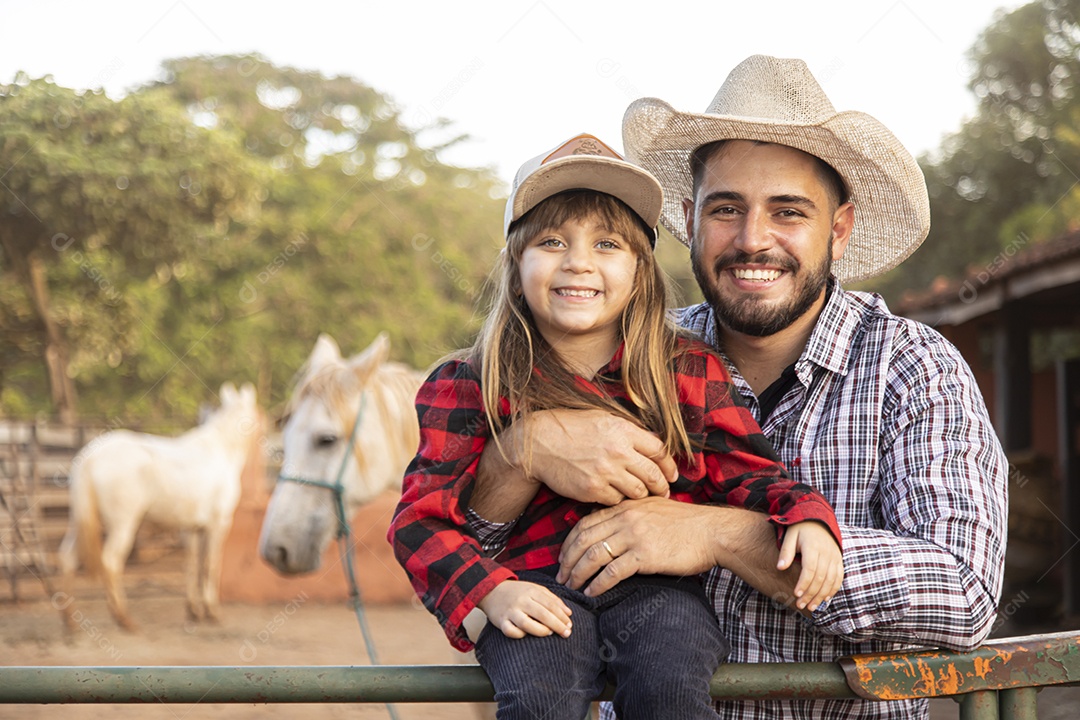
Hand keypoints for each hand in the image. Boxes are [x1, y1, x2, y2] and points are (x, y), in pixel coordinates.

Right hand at [476, 580, 573, 638]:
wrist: (491, 590)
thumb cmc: (517, 592)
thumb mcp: (535, 589)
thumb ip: (553, 599)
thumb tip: (568, 613)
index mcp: (531, 591)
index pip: (550, 604)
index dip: (562, 615)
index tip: (570, 625)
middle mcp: (521, 601)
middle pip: (542, 614)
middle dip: (557, 625)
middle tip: (566, 633)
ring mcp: (510, 611)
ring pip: (527, 624)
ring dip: (541, 630)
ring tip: (549, 633)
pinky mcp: (501, 621)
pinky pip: (511, 631)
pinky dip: (520, 635)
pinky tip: (527, 635)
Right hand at [521, 409, 677, 504]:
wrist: (539, 442)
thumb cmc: (571, 428)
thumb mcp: (603, 419)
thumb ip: (628, 432)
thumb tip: (652, 445)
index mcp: (623, 430)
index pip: (659, 450)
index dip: (669, 465)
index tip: (672, 474)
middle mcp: (618, 451)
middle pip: (653, 475)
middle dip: (662, 487)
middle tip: (664, 492)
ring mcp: (605, 472)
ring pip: (637, 491)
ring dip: (641, 495)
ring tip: (640, 495)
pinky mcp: (593, 489)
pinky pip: (616, 500)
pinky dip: (618, 500)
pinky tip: (615, 495)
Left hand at [556, 497, 735, 595]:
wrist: (711, 531)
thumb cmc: (686, 523)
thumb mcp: (654, 508)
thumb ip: (631, 513)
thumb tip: (610, 525)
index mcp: (626, 507)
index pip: (586, 522)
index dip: (570, 541)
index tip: (563, 556)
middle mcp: (625, 518)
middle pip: (584, 539)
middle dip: (567, 559)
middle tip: (561, 576)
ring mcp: (634, 536)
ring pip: (594, 555)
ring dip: (578, 574)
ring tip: (571, 587)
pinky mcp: (645, 555)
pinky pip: (613, 572)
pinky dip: (598, 584)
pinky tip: (592, 593)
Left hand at [777, 521, 843, 611]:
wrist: (819, 520)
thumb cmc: (800, 529)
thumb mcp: (790, 536)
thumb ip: (786, 552)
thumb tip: (780, 567)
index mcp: (813, 547)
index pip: (810, 569)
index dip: (804, 583)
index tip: (796, 594)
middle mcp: (827, 553)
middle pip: (820, 577)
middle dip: (811, 594)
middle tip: (800, 605)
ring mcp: (835, 557)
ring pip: (831, 580)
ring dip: (821, 596)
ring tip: (811, 607)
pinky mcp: (839, 560)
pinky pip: (839, 578)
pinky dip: (833, 590)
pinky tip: (825, 599)